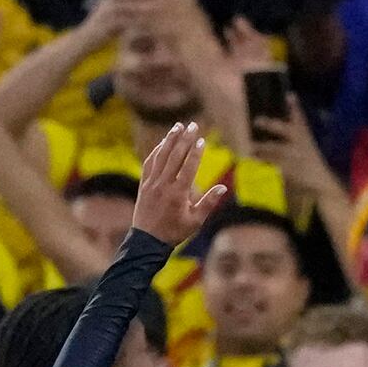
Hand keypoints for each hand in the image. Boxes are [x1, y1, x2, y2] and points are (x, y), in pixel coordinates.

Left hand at [130, 117, 218, 245]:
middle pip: (175, 157)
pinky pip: (149, 163)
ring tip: (178, 126)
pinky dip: (156, 151)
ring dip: (170, 139)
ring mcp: (151, 183)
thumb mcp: (195, 221)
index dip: (196, 153)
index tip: (201, 140)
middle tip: (193, 125)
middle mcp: (163, 185)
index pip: (188, 167)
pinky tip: (163, 142)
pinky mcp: (143, 185)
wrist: (147, 241)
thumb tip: (223, 188)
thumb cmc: (174, 232)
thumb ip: (209, 203)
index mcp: (177, 194)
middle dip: (185, 139)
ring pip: (161, 156)